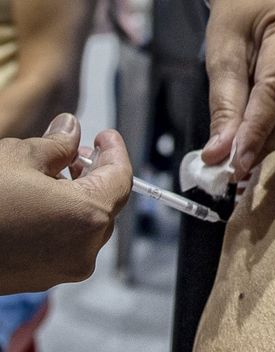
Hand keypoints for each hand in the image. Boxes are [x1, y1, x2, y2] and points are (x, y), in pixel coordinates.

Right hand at [0, 114, 132, 294]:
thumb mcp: (20, 157)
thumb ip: (57, 143)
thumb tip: (70, 129)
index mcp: (88, 217)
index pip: (120, 178)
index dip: (114, 152)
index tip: (105, 136)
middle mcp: (83, 250)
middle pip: (106, 203)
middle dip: (94, 174)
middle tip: (78, 151)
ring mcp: (61, 269)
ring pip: (84, 225)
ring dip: (76, 196)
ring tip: (53, 172)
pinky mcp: (38, 279)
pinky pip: (63, 243)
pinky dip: (60, 219)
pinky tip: (37, 200)